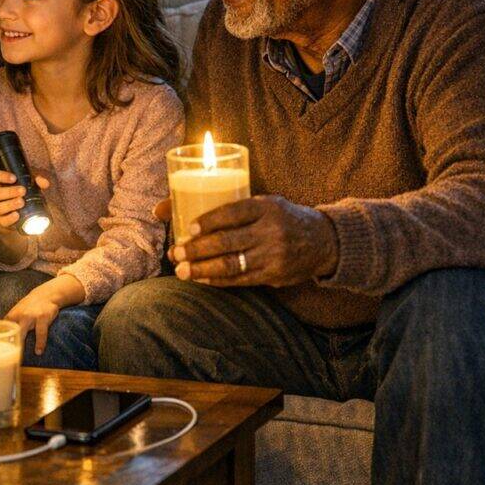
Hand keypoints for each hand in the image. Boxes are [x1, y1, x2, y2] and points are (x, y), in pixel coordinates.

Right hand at [0, 169, 50, 234]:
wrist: (20, 215)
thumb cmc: (21, 194)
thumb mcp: (29, 185)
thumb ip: (37, 182)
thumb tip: (44, 183)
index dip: (1, 176)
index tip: (14, 178)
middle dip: (9, 192)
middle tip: (23, 191)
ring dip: (9, 205)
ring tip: (22, 202)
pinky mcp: (0, 221)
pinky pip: (2, 221)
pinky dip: (10, 218)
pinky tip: (17, 215)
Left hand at [4, 276, 83, 354]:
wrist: (47, 294)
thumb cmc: (31, 305)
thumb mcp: (18, 310)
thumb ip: (12, 322)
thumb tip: (4, 336)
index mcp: (12, 315)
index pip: (2, 328)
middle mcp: (19, 315)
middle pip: (10, 330)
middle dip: (6, 341)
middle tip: (4, 354)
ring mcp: (31, 316)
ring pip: (23, 332)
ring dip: (21, 344)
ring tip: (20, 356)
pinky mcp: (42, 318)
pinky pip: (40, 333)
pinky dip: (40, 343)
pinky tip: (38, 351)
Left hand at [167, 195, 338, 286]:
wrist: (324, 241)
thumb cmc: (279, 217)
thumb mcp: (262, 204)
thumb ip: (224, 206)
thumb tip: (161, 209)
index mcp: (267, 206)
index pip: (234, 211)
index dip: (210, 220)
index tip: (189, 228)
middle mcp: (271, 230)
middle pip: (228, 241)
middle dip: (198, 249)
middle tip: (176, 253)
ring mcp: (274, 255)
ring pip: (232, 264)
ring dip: (203, 269)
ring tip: (182, 270)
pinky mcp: (275, 274)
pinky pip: (241, 279)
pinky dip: (218, 280)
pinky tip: (200, 279)